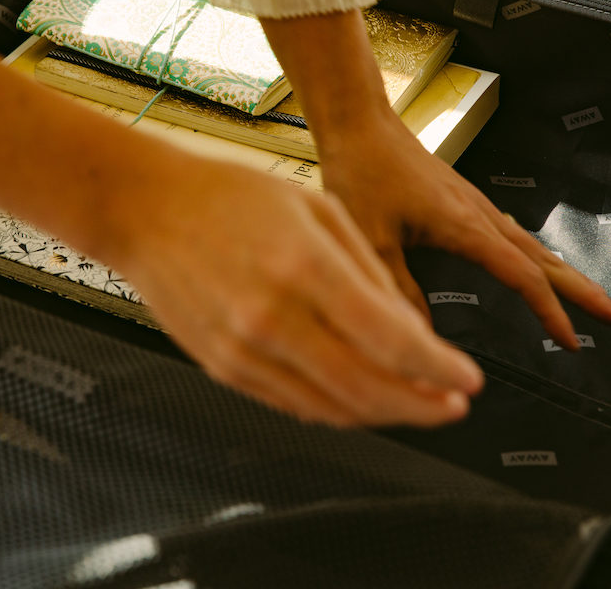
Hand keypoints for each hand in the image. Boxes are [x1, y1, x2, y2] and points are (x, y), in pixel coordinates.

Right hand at [0, 20, 481, 429]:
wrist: (141, 209)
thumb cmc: (226, 194)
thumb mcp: (315, 207)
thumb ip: (367, 271)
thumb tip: (411, 329)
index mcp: (303, 266)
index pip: (391, 339)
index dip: (439, 369)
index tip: (469, 381)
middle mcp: (271, 318)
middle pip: (367, 388)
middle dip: (422, 405)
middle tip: (453, 405)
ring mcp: (242, 351)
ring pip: (331, 408)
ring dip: (384, 415)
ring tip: (417, 406)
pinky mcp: (222, 368)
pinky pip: (293, 405)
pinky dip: (337, 411)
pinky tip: (363, 400)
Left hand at [318, 109, 610, 348]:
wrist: (360, 123)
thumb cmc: (362, 172)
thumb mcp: (370, 240)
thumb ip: (397, 290)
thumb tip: (418, 336)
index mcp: (465, 226)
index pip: (524, 277)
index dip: (551, 312)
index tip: (572, 341)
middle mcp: (480, 214)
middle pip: (545, 259)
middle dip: (583, 290)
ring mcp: (476, 204)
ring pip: (533, 245)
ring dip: (565, 273)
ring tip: (591, 296)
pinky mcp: (464, 200)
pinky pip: (513, 234)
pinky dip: (535, 255)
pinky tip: (535, 264)